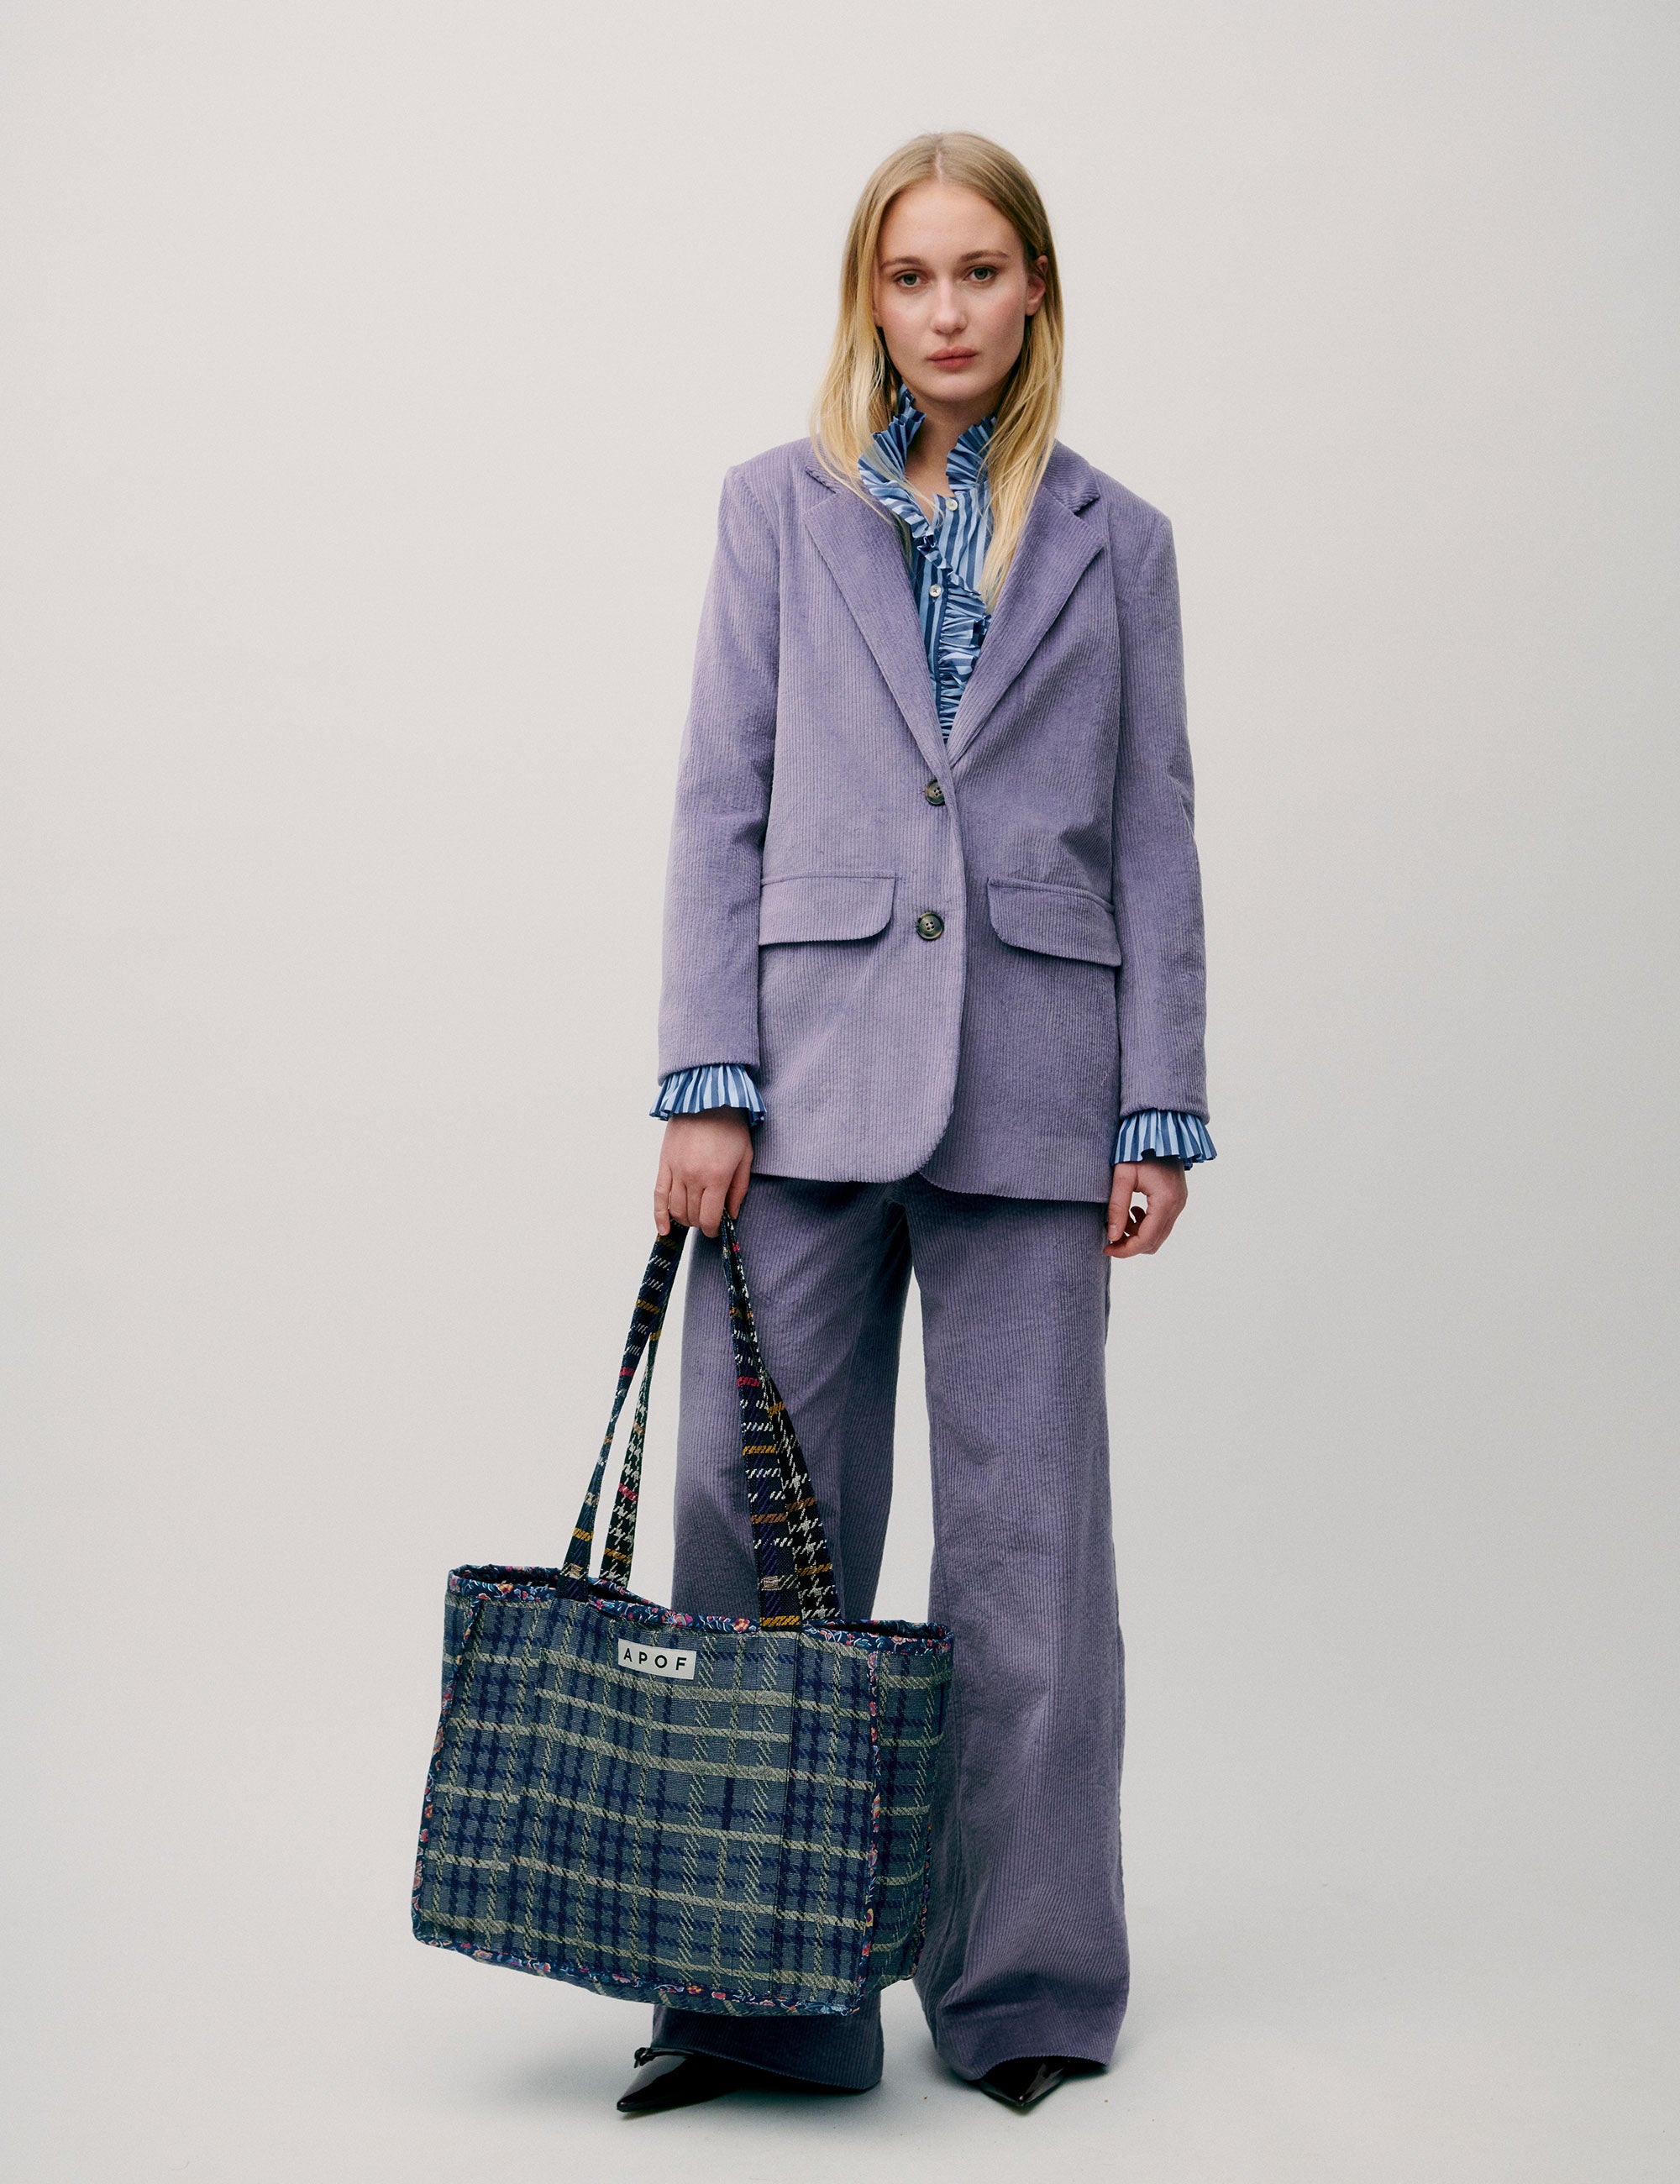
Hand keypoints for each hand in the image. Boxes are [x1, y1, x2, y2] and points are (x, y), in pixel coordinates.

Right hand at [654, 1113, 753, 1238]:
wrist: (706, 1098)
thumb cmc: (730, 1126)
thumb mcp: (745, 1157)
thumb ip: (739, 1189)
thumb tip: (731, 1215)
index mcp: (716, 1176)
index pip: (710, 1218)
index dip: (713, 1230)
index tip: (717, 1230)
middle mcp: (694, 1177)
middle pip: (692, 1215)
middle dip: (701, 1223)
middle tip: (708, 1219)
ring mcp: (676, 1171)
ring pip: (676, 1209)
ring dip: (685, 1219)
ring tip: (693, 1216)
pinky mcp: (664, 1164)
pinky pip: (658, 1195)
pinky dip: (659, 1215)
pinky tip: (664, 1229)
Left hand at [1104, 1159, 1187, 1258]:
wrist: (1159, 1130)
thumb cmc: (1139, 1149)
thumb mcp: (1122, 1175)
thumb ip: (1117, 1207)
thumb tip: (1112, 1236)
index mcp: (1165, 1201)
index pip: (1146, 1240)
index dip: (1125, 1250)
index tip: (1106, 1247)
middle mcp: (1177, 1206)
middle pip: (1154, 1242)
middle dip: (1130, 1245)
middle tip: (1109, 1237)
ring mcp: (1180, 1204)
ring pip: (1158, 1235)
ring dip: (1137, 1234)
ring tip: (1120, 1218)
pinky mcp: (1177, 1200)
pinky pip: (1162, 1224)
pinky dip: (1145, 1225)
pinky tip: (1132, 1210)